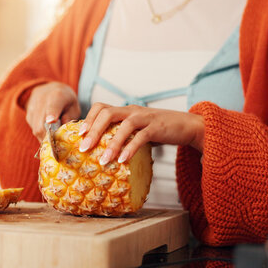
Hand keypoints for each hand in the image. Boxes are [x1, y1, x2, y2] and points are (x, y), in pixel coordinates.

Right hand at [25, 82, 80, 140]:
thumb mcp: (73, 106)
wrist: (48, 90)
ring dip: (46, 139)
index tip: (51, 121)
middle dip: (50, 137)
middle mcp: (41, 101)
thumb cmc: (65, 100)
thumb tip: (63, 132)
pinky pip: (34, 130)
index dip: (52, 113)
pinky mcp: (28, 117)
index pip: (53, 105)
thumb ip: (70, 117)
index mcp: (57, 96)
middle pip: (42, 123)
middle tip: (59, 148)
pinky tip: (49, 136)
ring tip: (55, 144)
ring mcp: (32, 109)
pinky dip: (42, 136)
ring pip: (36, 129)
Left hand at [78, 103, 203, 164]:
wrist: (188, 125)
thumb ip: (123, 134)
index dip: (88, 119)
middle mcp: (133, 110)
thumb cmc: (159, 130)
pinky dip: (130, 148)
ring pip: (124, 125)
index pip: (101, 107)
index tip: (79, 134)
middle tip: (84, 148)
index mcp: (125, 110)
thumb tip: (102, 152)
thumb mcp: (138, 129)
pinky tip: (122, 160)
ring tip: (102, 160)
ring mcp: (146, 117)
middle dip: (93, 130)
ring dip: (111, 143)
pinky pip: (141, 136)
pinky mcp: (158, 127)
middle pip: (107, 113)